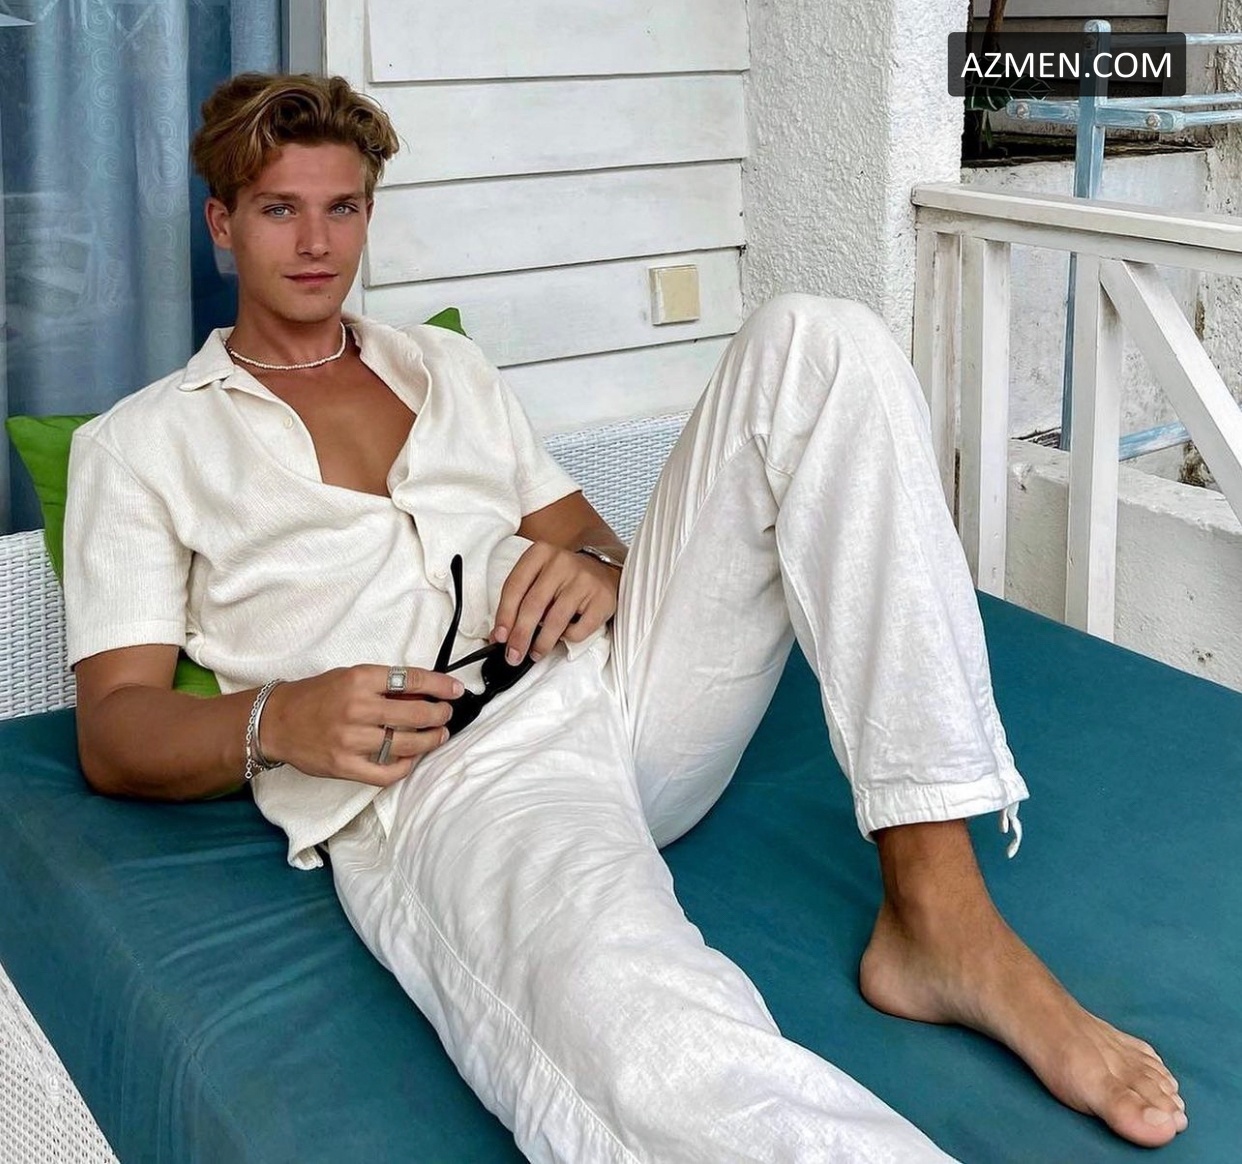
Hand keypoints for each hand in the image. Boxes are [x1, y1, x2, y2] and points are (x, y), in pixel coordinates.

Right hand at [259, 665, 464, 786]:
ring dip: (429, 742)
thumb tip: (424, 695)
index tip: (456, 690)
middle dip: (439, 716)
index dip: (441, 686)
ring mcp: (351, 740)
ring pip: (406, 745)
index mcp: (360, 680)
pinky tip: (411, 759)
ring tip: (437, 736)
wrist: (276, 721)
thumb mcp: (350, 677)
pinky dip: (404, 767)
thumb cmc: (317, 696)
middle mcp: (357, 708)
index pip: (412, 681)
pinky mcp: (344, 766)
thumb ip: (384, 685)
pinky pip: (386, 772)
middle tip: (446, 716)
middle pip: (415, 715)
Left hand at [492, 542, 619, 664]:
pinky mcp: (601, 599)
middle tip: (514, 655)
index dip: (504, 615)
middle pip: (533, 605)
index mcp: (540, 553)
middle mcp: (561, 562)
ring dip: (542, 643)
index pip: (514, 587)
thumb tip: (501, 635)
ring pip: (556, 620)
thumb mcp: (537, 577)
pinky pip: (579, 629)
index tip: (499, 637)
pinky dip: (568, 638)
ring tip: (535, 653)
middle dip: (520, 635)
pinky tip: (564, 636)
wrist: (601, 571)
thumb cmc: (562, 579)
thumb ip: (519, 600)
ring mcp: (583, 580)